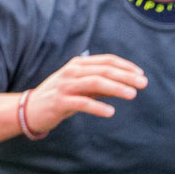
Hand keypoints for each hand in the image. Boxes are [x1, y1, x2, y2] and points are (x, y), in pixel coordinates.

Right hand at [22, 53, 146, 133]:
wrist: (30, 109)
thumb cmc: (61, 97)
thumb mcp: (82, 87)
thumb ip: (101, 84)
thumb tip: (126, 84)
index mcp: (78, 64)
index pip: (106, 61)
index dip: (125, 66)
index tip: (141, 74)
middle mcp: (72, 71)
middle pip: (104, 70)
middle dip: (126, 76)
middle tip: (143, 83)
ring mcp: (66, 86)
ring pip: (95, 83)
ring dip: (116, 88)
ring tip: (132, 95)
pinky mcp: (60, 102)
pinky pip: (82, 103)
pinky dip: (97, 107)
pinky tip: (110, 112)